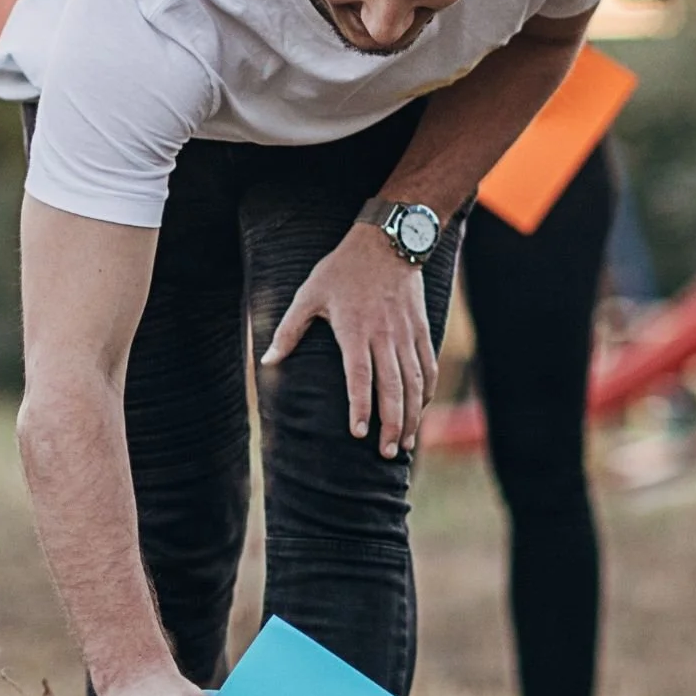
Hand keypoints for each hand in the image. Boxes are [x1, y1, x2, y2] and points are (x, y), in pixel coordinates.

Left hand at [261, 223, 438, 458]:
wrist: (388, 242)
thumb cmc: (342, 270)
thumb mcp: (309, 295)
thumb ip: (288, 330)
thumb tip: (268, 362)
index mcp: (355, 330)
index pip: (360, 377)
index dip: (360, 407)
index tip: (358, 434)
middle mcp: (385, 336)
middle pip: (393, 388)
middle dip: (392, 424)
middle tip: (388, 453)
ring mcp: (407, 334)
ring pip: (415, 382)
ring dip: (413, 415)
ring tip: (405, 444)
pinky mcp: (422, 329)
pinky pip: (428, 367)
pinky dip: (427, 392)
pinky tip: (421, 411)